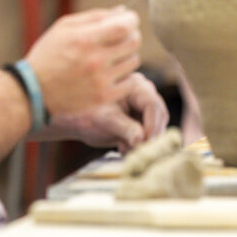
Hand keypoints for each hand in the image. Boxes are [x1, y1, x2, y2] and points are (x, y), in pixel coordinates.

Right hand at [25, 6, 141, 116]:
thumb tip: (123, 11)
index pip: (126, 25)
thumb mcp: (64, 27)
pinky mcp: (104, 97)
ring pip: (134, 61)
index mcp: (85, 39)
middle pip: (134, 41)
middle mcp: (96, 60)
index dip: (132, 20)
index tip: (128, 21)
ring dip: (127, 56)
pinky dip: (126, 76)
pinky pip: (131, 82)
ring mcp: (101, 80)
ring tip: (112, 57)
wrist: (34, 91)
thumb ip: (95, 16)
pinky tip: (113, 74)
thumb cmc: (48, 54)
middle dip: (131, 36)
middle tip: (120, 39)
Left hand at [48, 73, 168, 153]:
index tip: (145, 143)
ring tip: (123, 148)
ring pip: (156, 127)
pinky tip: (122, 147)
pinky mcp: (143, 120)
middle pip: (159, 116)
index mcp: (135, 86)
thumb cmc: (87, 114)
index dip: (152, 125)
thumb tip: (141, 139)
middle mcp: (144, 94)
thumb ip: (123, 128)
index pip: (152, 105)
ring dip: (143, 142)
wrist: (77, 119)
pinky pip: (150, 135)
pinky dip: (138, 145)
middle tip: (134, 150)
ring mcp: (144, 107)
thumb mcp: (104, 121)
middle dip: (149, 136)